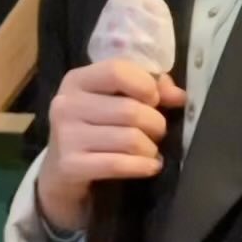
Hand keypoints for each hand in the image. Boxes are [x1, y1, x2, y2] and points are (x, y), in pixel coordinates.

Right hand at [37, 59, 187, 232]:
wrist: (63, 171)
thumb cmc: (96, 129)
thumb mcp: (114, 101)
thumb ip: (148, 90)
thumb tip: (179, 96)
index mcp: (77, 80)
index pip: (117, 70)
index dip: (145, 85)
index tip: (154, 100)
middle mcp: (66, 104)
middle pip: (130, 109)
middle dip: (155, 123)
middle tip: (156, 132)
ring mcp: (65, 136)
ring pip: (130, 139)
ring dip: (150, 148)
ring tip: (150, 151)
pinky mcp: (70, 166)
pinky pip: (118, 164)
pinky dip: (143, 167)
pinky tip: (150, 167)